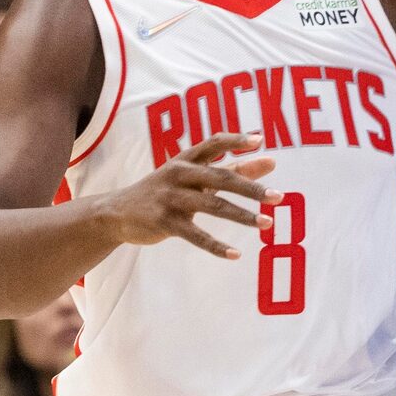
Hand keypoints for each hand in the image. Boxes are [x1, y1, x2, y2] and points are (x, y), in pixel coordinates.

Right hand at [100, 133, 280, 261]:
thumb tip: (271, 161)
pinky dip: (216, 245)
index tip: (260, 141)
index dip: (236, 141)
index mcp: (187, 159)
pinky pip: (195, 235)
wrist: (116, 212)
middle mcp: (179, 174)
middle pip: (221, 177)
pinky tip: (235, 254)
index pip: (214, 143)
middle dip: (251, 188)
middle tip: (278, 197)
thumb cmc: (166, 190)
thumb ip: (233, 169)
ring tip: (268, 223)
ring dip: (243, 216)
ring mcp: (171, 198)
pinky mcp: (164, 222)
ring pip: (213, 206)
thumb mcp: (194, 176)